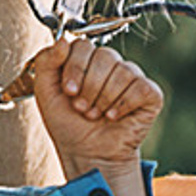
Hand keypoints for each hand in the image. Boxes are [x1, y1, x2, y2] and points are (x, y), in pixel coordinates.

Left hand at [30, 37, 160, 195]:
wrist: (87, 154)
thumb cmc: (68, 125)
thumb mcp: (45, 93)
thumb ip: (46, 63)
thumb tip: (62, 40)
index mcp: (86, 61)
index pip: (84, 45)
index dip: (75, 69)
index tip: (69, 91)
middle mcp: (111, 65)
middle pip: (105, 56)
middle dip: (89, 88)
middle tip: (82, 108)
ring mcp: (131, 77)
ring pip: (122, 72)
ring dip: (104, 100)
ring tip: (96, 115)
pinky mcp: (149, 94)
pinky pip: (140, 87)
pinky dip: (123, 105)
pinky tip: (114, 117)